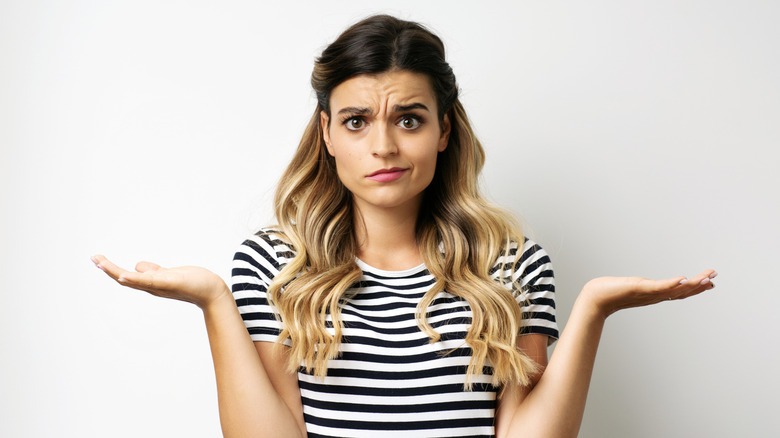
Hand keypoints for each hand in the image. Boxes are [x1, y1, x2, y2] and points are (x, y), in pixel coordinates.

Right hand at [91, 255, 229, 308]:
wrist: (211, 291)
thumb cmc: (191, 282)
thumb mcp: (168, 274)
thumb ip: (153, 271)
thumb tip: (137, 267)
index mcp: (150, 283)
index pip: (126, 277)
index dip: (110, 270)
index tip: (97, 259)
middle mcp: (153, 286)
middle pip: (125, 279)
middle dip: (108, 269)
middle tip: (94, 258)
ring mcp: (161, 285)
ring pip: (135, 280)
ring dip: (117, 272)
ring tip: (102, 263)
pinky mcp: (172, 282)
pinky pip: (152, 280)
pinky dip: (138, 278)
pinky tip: (126, 275)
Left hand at [581, 269, 716, 318]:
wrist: (595, 298)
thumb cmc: (610, 292)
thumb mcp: (632, 287)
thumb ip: (641, 287)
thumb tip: (646, 284)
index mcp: (654, 295)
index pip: (680, 292)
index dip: (696, 288)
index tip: (710, 282)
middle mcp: (654, 296)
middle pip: (682, 292)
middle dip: (699, 285)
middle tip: (715, 278)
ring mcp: (648, 293)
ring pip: (674, 290)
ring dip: (692, 285)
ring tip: (706, 279)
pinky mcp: (639, 289)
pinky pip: (659, 287)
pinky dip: (672, 284)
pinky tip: (683, 280)